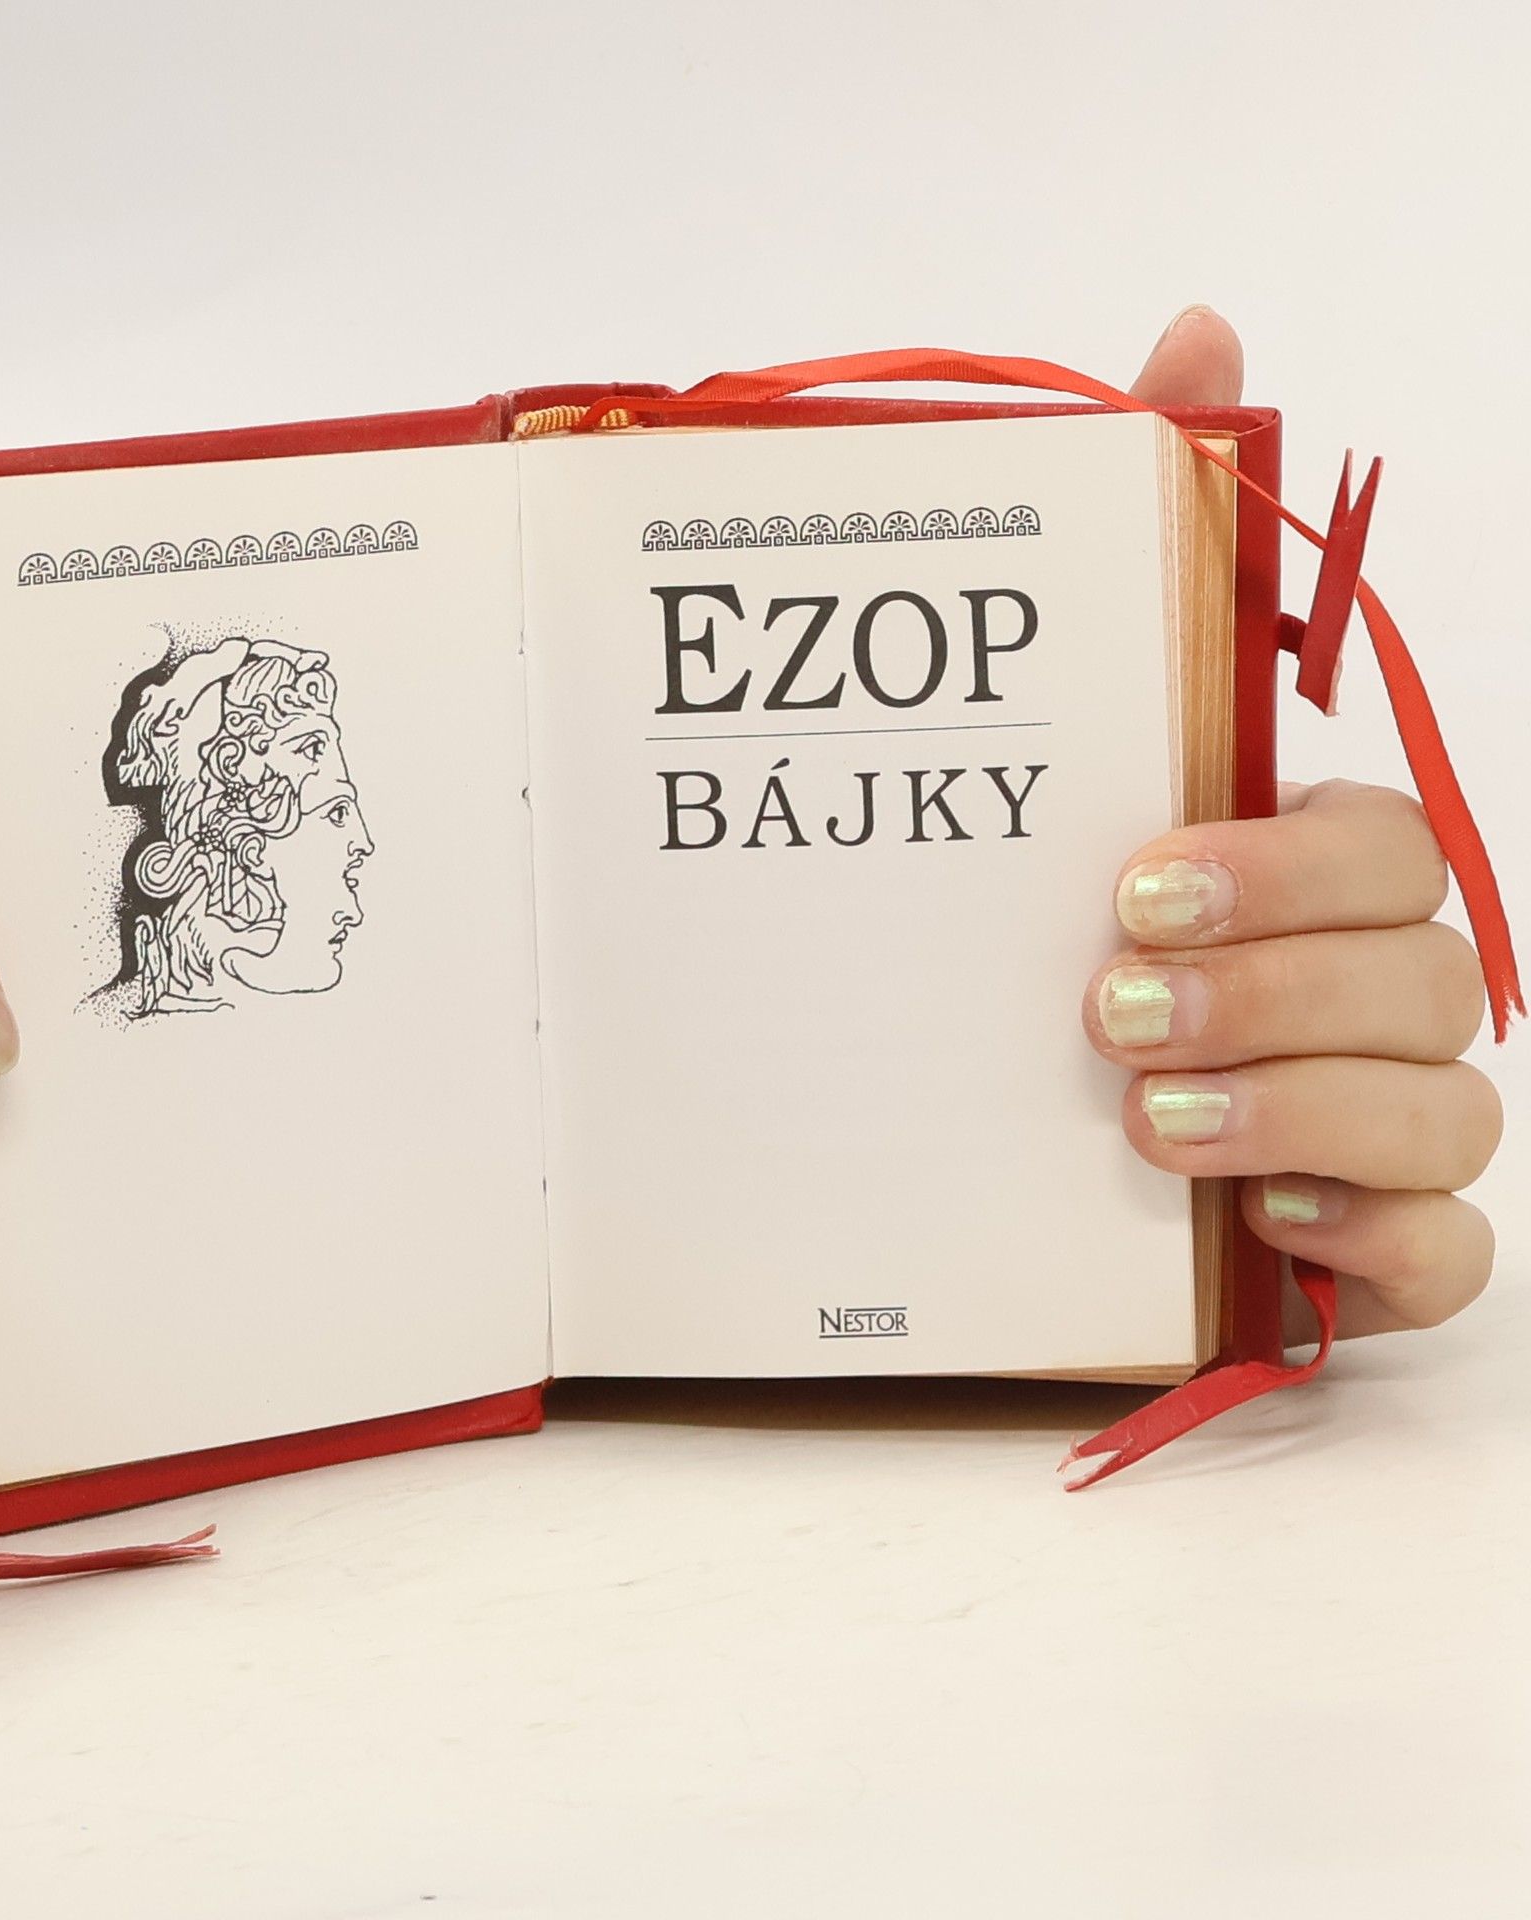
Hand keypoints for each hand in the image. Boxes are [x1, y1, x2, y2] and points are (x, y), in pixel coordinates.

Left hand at [1080, 308, 1500, 1339]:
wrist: (1008, 1094)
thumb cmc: (1067, 903)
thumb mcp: (1082, 727)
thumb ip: (1159, 523)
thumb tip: (1199, 322)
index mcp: (1316, 869)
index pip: (1383, 843)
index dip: (1284, 864)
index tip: (1136, 881)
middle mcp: (1376, 984)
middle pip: (1424, 979)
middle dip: (1274, 992)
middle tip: (1108, 1003)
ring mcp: (1390, 1115)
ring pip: (1447, 1113)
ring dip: (1302, 1111)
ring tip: (1144, 1113)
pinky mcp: (1375, 1239)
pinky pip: (1448, 1257)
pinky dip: (1373, 1242)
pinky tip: (1261, 1215)